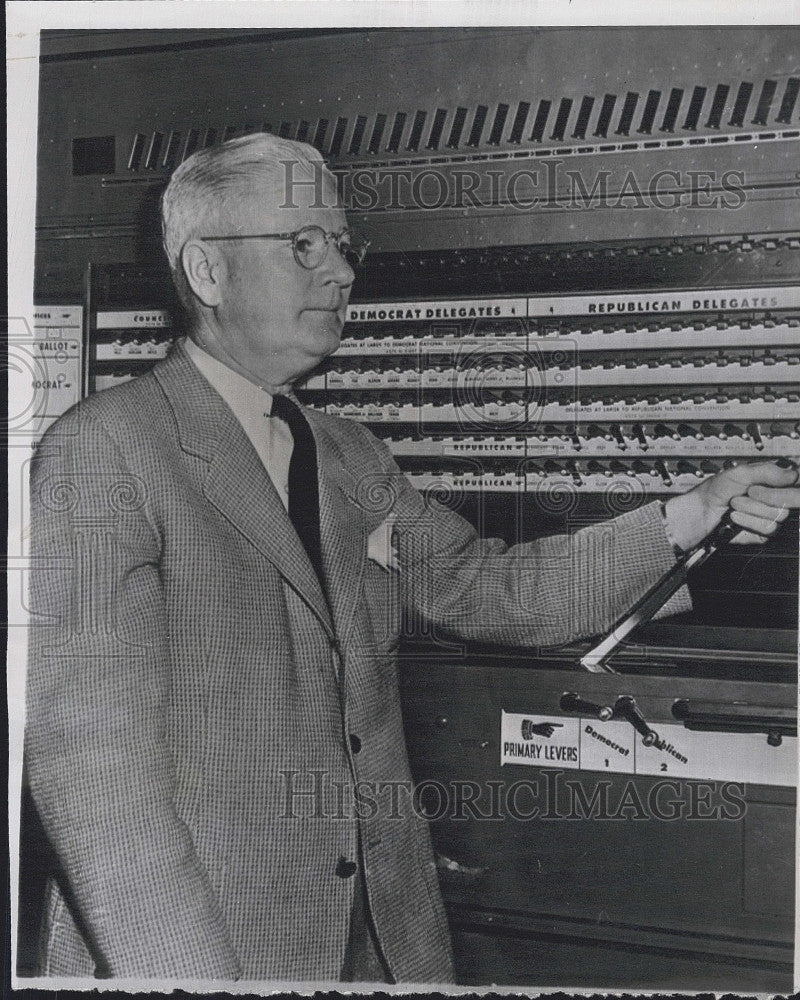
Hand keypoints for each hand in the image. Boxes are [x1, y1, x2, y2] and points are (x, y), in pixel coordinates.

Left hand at [664, 459, 799, 549]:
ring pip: (779, 515)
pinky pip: (769, 528)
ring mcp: (771, 516)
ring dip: (752, 508)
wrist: (701, 512)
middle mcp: (776, 499)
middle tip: (747, 492)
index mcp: (774, 482)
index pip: (795, 482)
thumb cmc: (717, 490)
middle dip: (764, 495)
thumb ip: (768, 471)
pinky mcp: (765, 533)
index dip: (783, 485)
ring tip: (736, 504)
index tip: (764, 483)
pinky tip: (736, 517)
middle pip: (792, 500)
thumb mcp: (741, 472)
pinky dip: (749, 521)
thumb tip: (793, 475)